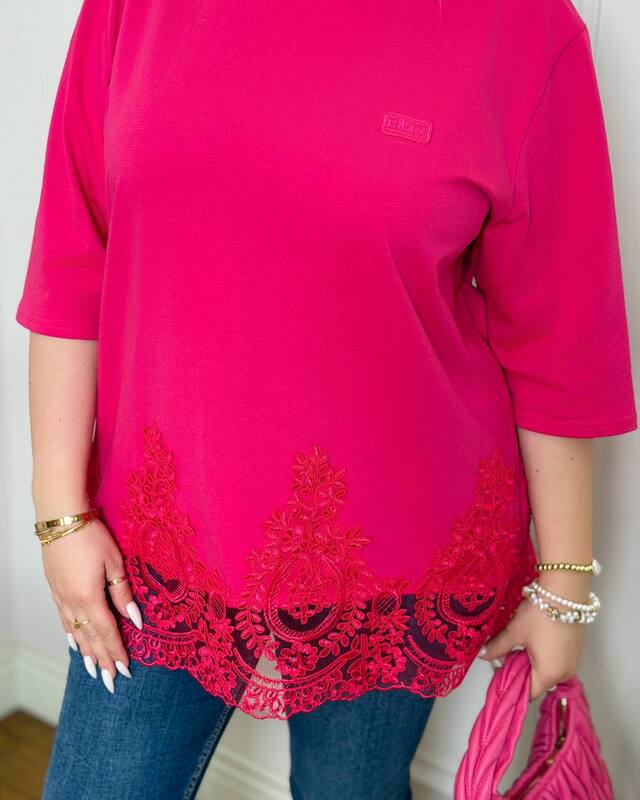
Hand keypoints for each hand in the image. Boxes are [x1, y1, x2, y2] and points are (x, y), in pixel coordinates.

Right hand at [41, 518, 141, 691]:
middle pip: (89, 637)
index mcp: (89, 597)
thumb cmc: (91, 535)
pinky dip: (70, 634)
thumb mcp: (114, 562)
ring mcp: (60, 596)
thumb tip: (134, 618)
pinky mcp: (55, 589)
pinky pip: (63, 619)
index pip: (106, 632)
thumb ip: (122, 593)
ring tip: (92, 670)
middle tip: (109, 681)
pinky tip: (73, 642)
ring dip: (85, 651)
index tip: (125, 670)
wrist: (61, 518)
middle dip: (101, 660)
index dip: (116, 651)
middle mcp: (71, 602)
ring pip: (74, 631)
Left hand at [477, 575, 588, 699]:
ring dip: (532, 662)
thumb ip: (498, 647)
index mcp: (549, 674)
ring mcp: (573, 661)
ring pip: (548, 670)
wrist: (565, 592)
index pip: (528, 692)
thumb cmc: (540, 614)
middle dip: (521, 671)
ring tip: (519, 645)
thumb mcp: (515, 631)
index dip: (512, 685)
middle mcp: (565, 672)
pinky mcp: (576, 650)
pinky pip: (557, 660)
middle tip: (506, 656)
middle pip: (538, 682)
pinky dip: (544, 655)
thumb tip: (483, 654)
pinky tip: (534, 640)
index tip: (500, 674)